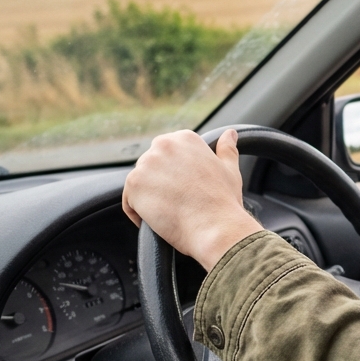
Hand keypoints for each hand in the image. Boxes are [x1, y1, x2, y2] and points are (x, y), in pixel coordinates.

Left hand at [122, 129, 262, 270]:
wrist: (215, 226)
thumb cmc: (224, 201)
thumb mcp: (230, 170)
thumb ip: (226, 149)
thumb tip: (229, 134)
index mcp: (185, 138)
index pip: (169, 153)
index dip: (177, 174)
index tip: (187, 188)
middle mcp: (163, 145)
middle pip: (152, 166)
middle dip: (161, 183)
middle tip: (179, 201)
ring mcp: (145, 165)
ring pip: (141, 183)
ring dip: (151, 198)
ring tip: (171, 213)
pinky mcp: (133, 186)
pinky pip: (130, 201)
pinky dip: (140, 213)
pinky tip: (159, 221)